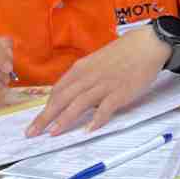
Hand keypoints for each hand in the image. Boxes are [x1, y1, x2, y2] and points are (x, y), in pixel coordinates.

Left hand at [26, 27, 168, 136]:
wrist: (146, 45)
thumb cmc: (122, 53)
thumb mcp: (96, 62)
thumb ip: (84, 78)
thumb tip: (75, 96)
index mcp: (81, 68)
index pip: (57, 90)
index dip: (45, 107)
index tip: (38, 120)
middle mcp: (88, 77)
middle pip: (62, 99)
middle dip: (45, 117)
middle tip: (32, 132)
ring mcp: (104, 85)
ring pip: (79, 104)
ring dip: (64, 120)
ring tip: (53, 134)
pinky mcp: (120, 92)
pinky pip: (105, 108)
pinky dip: (96, 120)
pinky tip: (88, 130)